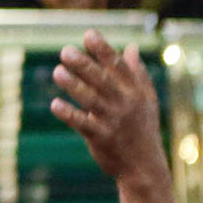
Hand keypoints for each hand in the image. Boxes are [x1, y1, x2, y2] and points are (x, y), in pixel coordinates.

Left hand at [50, 31, 168, 186]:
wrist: (144, 167)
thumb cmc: (143, 130)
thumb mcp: (147, 101)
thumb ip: (137, 73)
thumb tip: (130, 47)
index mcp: (135, 92)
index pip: (118, 67)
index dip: (103, 50)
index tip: (88, 34)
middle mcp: (125, 104)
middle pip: (102, 80)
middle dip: (84, 64)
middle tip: (65, 51)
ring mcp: (113, 121)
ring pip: (91, 99)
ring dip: (73, 85)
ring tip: (57, 72)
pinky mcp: (102, 138)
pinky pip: (83, 124)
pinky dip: (69, 114)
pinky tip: (55, 104)